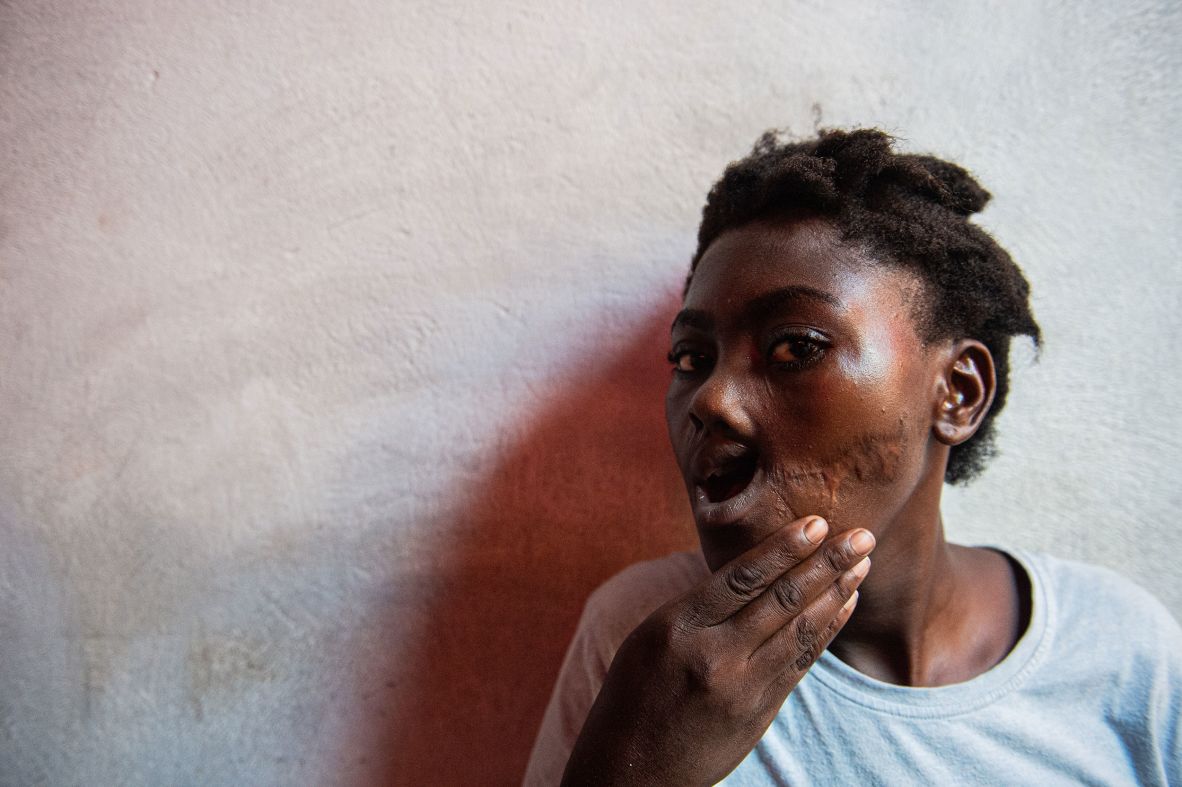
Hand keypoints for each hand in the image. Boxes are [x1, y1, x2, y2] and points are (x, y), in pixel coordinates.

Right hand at [561, 516, 872, 785]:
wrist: (630, 771)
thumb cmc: (634, 695)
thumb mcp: (650, 637)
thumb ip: (699, 608)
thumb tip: (753, 573)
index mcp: (676, 626)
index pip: (741, 577)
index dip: (785, 548)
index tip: (818, 523)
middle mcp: (711, 655)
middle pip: (781, 599)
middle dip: (827, 564)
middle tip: (862, 536)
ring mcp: (739, 688)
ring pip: (799, 630)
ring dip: (837, 593)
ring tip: (863, 564)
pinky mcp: (758, 713)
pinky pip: (800, 662)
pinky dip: (826, 630)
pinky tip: (845, 605)